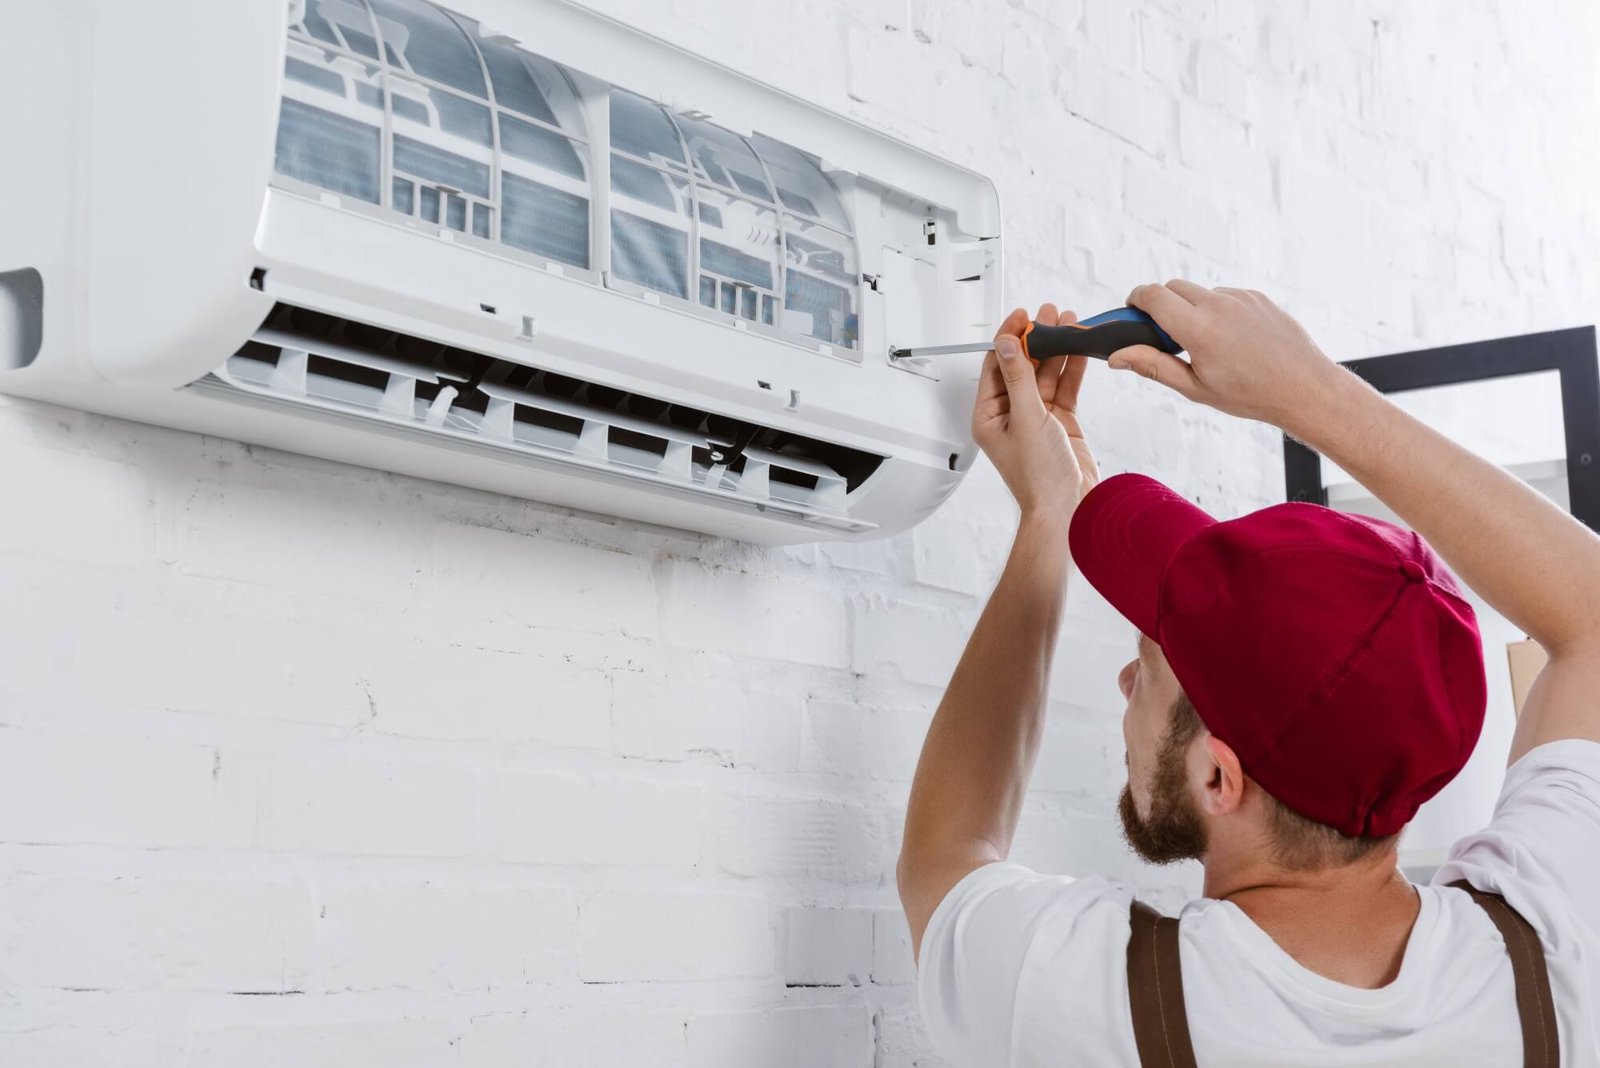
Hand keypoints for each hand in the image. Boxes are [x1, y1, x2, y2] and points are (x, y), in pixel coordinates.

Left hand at [971, 305, 1099, 520]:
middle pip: (1021, 365)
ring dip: (1057, 349)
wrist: (1067, 508)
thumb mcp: (1026, 418)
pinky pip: (1064, 387)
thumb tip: (1005, 344)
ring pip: (1046, 373)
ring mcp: (1036, 417)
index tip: (1022, 316)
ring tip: (1068, 322)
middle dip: (1036, 338)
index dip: (1008, 338)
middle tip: (1048, 314)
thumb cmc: (1039, 478)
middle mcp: (1010, 414)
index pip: (995, 365)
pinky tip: (1080, 347)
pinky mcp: (1060, 421)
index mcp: (989, 415)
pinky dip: (1072, 367)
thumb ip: (1018, 378)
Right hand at [1113, 281, 1341, 429]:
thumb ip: (1153, 366)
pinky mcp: (1257, 296)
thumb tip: (1117, 357)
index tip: (1132, 309)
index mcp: (1199, 329)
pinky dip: (1218, 310)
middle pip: (1173, 287)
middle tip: (1167, 336)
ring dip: (1192, 308)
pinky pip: (1226, 295)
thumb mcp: (1195, 387)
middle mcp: (1219, 305)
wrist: (1304, 387)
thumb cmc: (1250, 393)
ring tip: (1207, 343)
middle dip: (1162, 304)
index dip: (1135, 299)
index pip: (1153, 296)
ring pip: (1200, 291)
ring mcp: (1241, 297)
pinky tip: (1231, 339)